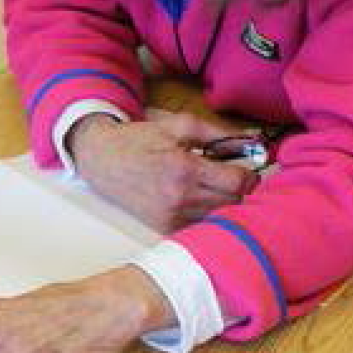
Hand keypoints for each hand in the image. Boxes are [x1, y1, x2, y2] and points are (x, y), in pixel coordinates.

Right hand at [69, 113, 259, 231]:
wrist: (101, 160)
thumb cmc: (139, 140)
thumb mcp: (179, 125)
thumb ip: (218, 133)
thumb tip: (251, 142)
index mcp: (185, 169)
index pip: (239, 183)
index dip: (248, 174)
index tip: (243, 169)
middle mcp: (179, 198)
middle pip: (234, 202)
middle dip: (235, 188)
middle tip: (224, 175)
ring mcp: (170, 216)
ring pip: (219, 216)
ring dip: (220, 201)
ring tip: (206, 186)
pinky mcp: (163, 227)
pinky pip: (200, 224)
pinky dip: (203, 213)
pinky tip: (192, 198)